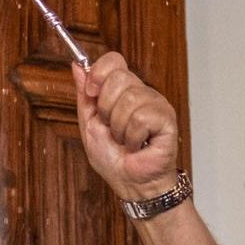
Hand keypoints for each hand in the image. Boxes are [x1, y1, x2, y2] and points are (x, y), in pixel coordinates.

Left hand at [72, 52, 178, 200]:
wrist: (130, 184)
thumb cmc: (114, 159)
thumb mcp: (89, 124)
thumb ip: (84, 95)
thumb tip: (77, 66)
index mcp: (123, 91)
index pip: (113, 60)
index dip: (99, 74)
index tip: (92, 93)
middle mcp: (141, 93)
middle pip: (118, 78)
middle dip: (106, 109)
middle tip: (113, 128)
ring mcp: (156, 104)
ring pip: (128, 100)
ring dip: (119, 129)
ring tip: (126, 140)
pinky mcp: (167, 118)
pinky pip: (141, 117)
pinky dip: (133, 137)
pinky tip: (139, 145)